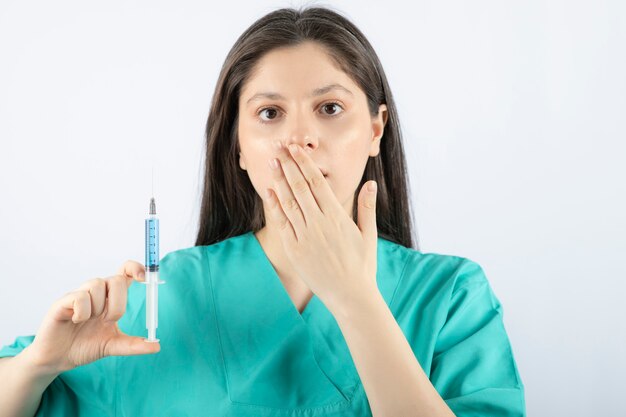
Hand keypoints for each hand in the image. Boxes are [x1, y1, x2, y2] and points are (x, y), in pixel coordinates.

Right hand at [24, 261, 158, 375]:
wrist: (59, 359)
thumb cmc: (85, 346)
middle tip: (109, 320)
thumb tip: (156, 346)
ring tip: (88, 321)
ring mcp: (80, 295)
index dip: (135, 268)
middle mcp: (97, 293)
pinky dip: (82, 312)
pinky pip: (79, 297)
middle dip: (118, 303)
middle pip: (116, 279)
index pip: (125, 272)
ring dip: (98, 308)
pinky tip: (75, 321)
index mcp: (111, 298)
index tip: (144, 277)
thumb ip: (134, 345)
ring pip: (98, 284)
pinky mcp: (63, 302)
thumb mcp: (113, 346)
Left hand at [263, 141, 378, 310]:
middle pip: (299, 187)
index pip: (317, 182)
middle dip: (288, 164)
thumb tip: (370, 183)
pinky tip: (270, 191)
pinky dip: (275, 206)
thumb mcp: (368, 235)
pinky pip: (282, 223)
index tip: (296, 149)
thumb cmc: (362, 266)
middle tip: (280, 147)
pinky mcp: (295, 250)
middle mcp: (319, 224)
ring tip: (272, 162)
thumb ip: (367, 207)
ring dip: (279, 180)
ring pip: (288, 202)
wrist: (350, 297)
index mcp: (337, 217)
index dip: (305, 163)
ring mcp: (305, 237)